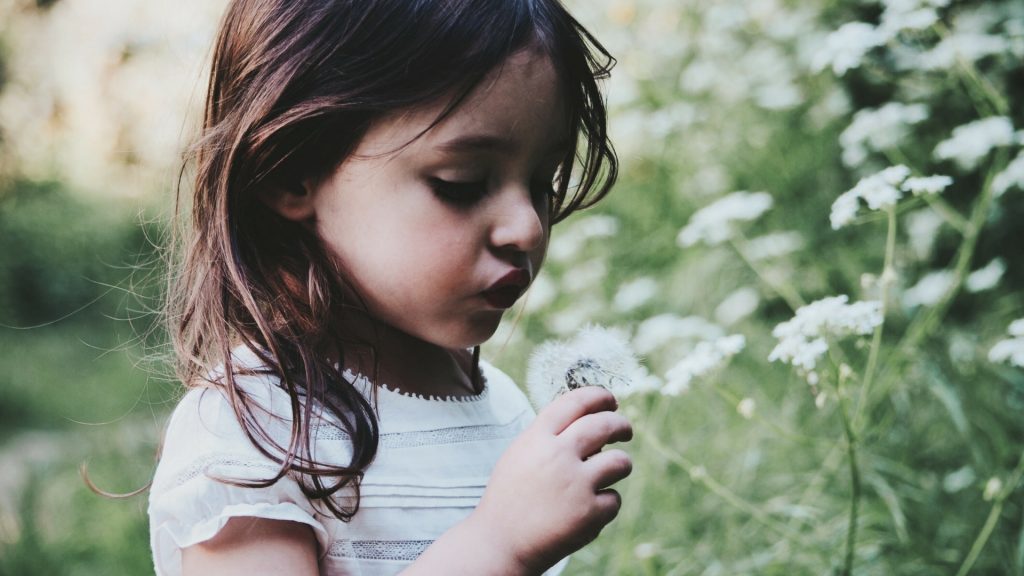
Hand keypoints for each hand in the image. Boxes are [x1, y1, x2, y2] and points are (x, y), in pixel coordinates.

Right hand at [471, 386, 633, 573]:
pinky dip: (606, 504)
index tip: (610, 400)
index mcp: (537, 438)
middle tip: (625, 430)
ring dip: (621, 464)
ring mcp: (576, 484)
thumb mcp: (520, 455)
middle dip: (621, 425)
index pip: (576, 402)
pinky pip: (614, 499)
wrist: (500, 542)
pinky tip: (589, 510)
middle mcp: (558, 455)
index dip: (599, 396)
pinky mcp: (589, 513)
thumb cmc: (510, 497)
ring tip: (613, 471)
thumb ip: (549, 436)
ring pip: (620, 462)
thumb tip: (590, 421)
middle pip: (604, 425)